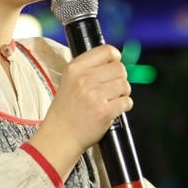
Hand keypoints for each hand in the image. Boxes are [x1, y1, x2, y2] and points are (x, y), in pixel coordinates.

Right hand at [29, 45, 131, 178]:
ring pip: (125, 85)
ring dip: (122, 93)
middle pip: (120, 68)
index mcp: (75, 68)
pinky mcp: (105, 111)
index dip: (115, 58)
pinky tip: (113, 109)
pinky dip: (124, 106)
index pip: (107, 51)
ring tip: (110, 100)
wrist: (60, 136)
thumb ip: (89, 68)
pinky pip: (127, 102)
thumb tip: (116, 59)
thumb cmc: (66, 109)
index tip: (114, 65)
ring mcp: (95, 95)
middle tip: (112, 88)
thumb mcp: (69, 81)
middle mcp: (84, 79)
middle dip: (120, 78)